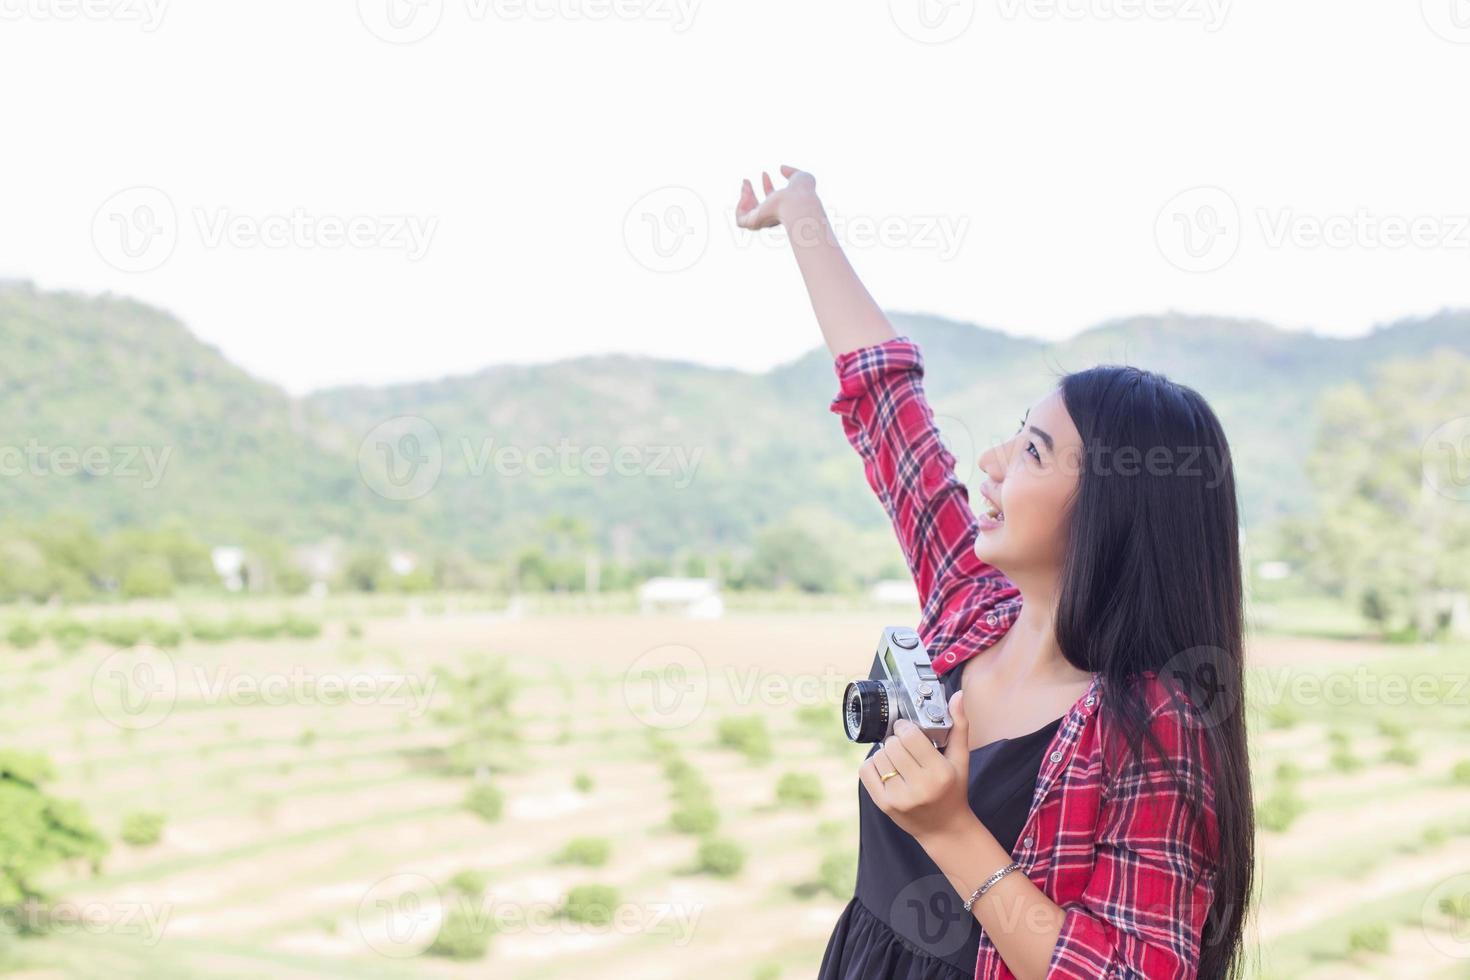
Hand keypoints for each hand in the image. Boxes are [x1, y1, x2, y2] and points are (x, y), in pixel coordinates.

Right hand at [735, 164, 818, 230]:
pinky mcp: (756, 222)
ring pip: (747, 215)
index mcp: (784, 207)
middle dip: (750, 192)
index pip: (772, 198)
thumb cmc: (803, 192)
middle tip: (747, 180)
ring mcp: (764, 220)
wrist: (798, 202)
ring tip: (746, 183)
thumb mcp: (799, 177)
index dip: (767, 185)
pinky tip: (745, 194)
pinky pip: (740, 221)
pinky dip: (740, 207)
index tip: (765, 173)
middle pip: (757, 207)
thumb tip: (781, 168)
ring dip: (744, 198)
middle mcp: (773, 215)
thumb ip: (791, 172)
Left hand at [859, 689, 977, 843]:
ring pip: (879, 756)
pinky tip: (887, 768)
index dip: (906, 728)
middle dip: (897, 740)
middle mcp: (919, 787)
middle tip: (905, 745)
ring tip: (899, 758)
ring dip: (886, 752)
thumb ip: (959, 726)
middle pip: (892, 745)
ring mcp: (899, 798)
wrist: (945, 829)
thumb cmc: (954, 790)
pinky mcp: (884, 805)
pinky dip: (873, 764)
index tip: (909, 731)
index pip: (909, 737)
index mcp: (939, 773)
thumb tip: (957, 695)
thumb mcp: (961, 760)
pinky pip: (866, 771)